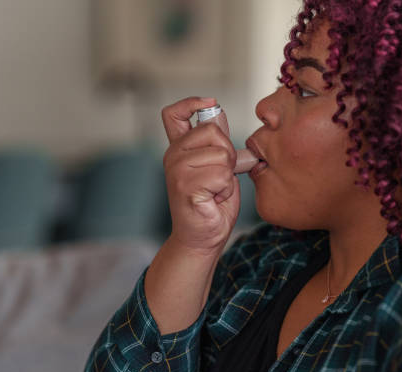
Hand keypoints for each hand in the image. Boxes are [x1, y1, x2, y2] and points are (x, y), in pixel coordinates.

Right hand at [161, 97, 240, 253]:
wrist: (203, 237)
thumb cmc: (212, 204)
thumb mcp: (218, 165)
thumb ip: (216, 142)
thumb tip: (217, 111)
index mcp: (179, 148)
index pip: (174, 113)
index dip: (192, 103)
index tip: (211, 103)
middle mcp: (173, 155)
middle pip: (213, 131)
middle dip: (228, 153)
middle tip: (220, 176)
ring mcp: (176, 170)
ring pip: (221, 155)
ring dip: (228, 175)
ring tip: (216, 190)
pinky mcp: (185, 186)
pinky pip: (222, 175)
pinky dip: (226, 189)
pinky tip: (214, 199)